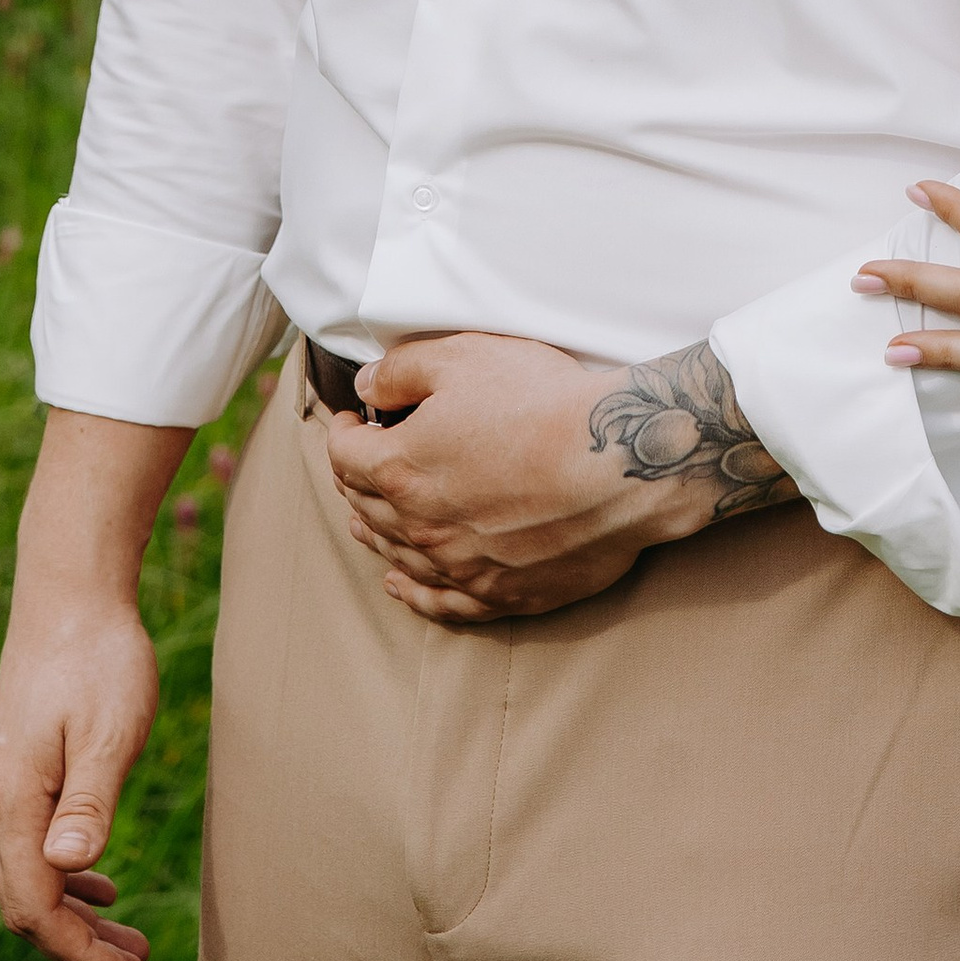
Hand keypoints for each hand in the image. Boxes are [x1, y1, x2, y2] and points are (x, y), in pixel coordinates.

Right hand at [0, 590, 160, 960]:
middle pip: (25, 901)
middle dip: (77, 944)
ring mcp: (1, 785)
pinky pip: (31, 844)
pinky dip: (64, 874)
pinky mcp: (17, 769)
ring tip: (125, 936)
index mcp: (11, 800)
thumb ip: (90, 800)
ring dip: (73, 912)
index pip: (34, 905)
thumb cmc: (99, 656)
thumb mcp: (111, 728)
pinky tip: (100, 881)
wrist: (70, 591)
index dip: (78, 950)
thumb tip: (70, 868)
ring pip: (28, 875)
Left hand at [328, 333, 792, 619]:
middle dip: (354, 480)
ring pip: (396, 555)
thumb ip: (401, 371)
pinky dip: (413, 593)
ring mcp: (460, 567)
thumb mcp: (464, 357)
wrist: (617, 462)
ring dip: (374, 532)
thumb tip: (364, 390)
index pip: (345, 455)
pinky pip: (440, 603)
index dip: (342, 431)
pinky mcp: (501, 592)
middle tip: (358, 461)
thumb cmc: (542, 402)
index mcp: (401, 467)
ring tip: (365, 517)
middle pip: (366, 507)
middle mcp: (420, 526)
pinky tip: (401, 584)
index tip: (352, 419)